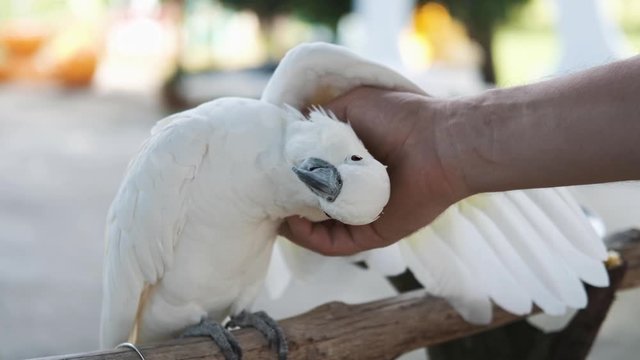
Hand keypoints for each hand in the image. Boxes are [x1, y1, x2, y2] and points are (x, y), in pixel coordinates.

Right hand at [280, 87, 469, 254]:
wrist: (439, 140)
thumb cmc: (397, 117)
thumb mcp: (347, 108)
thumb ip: (315, 122)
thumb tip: (285, 132)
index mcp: (346, 165)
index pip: (307, 177)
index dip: (283, 175)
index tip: (261, 170)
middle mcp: (351, 193)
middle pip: (308, 206)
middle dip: (283, 201)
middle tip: (258, 195)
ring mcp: (360, 216)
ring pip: (315, 229)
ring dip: (290, 223)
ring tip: (270, 210)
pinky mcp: (370, 235)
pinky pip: (332, 243)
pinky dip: (308, 237)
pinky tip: (292, 224)